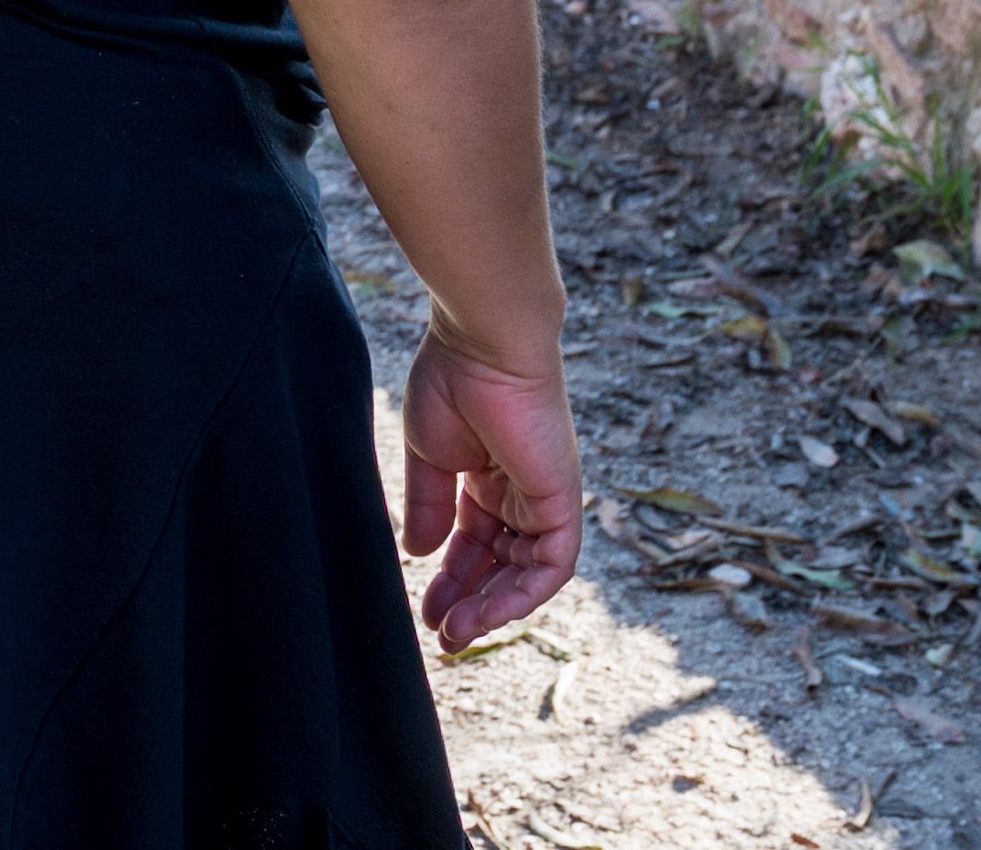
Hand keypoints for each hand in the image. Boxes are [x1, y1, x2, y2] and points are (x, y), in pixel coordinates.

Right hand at [401, 321, 580, 650]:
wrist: (483, 344)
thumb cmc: (452, 381)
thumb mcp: (429, 455)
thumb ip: (426, 505)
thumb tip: (417, 553)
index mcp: (487, 477)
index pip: (473, 542)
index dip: (450, 578)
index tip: (425, 611)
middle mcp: (520, 493)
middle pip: (498, 564)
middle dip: (469, 602)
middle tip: (441, 637)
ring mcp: (544, 499)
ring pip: (526, 574)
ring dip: (492, 607)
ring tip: (456, 633)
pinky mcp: (563, 502)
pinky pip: (552, 565)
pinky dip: (524, 594)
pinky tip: (488, 612)